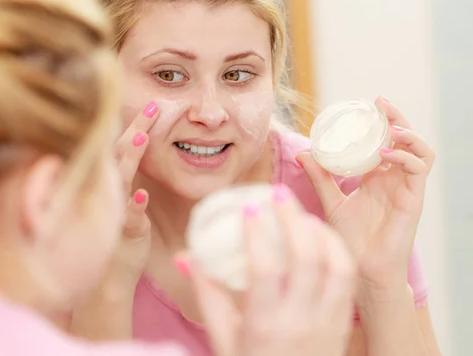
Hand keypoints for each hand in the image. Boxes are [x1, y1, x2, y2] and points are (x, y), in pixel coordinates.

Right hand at [106, 101, 158, 288]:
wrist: (110, 275)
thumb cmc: (120, 232)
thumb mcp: (123, 199)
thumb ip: (128, 175)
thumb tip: (138, 148)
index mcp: (113, 179)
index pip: (121, 145)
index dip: (135, 123)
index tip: (152, 104)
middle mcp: (110, 189)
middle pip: (120, 152)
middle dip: (137, 128)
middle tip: (152, 107)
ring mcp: (115, 208)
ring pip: (121, 178)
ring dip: (131, 157)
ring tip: (142, 137)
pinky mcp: (125, 231)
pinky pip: (130, 217)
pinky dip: (135, 204)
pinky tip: (143, 194)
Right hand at [178, 184, 355, 355]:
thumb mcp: (223, 338)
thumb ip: (207, 295)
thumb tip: (185, 257)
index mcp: (264, 325)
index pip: (266, 270)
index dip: (257, 234)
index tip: (248, 207)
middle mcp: (300, 321)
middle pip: (308, 258)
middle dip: (293, 218)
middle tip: (278, 194)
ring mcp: (327, 322)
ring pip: (337, 264)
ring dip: (322, 231)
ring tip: (302, 213)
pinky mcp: (343, 322)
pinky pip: (348, 278)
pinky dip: (337, 249)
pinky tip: (320, 236)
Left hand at [297, 96, 434, 298]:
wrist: (361, 270)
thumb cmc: (350, 238)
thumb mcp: (331, 201)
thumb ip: (319, 177)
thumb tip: (302, 152)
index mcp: (376, 176)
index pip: (384, 140)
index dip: (380, 122)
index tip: (365, 105)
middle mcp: (393, 178)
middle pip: (405, 139)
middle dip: (396, 118)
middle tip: (379, 104)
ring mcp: (405, 188)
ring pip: (420, 150)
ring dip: (407, 133)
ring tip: (389, 125)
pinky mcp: (413, 200)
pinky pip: (418, 170)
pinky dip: (405, 157)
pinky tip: (385, 154)